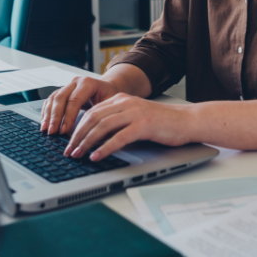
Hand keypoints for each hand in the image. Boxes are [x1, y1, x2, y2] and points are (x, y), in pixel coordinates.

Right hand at [39, 76, 123, 135]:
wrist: (108, 87)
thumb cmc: (110, 97)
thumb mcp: (111, 105)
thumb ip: (101, 116)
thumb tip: (94, 135)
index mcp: (88, 83)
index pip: (74, 100)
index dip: (68, 117)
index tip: (64, 131)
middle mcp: (75, 82)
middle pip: (60, 98)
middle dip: (55, 117)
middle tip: (52, 131)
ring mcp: (67, 86)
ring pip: (53, 99)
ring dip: (48, 115)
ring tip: (46, 129)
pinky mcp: (62, 91)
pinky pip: (50, 100)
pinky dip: (46, 112)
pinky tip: (45, 122)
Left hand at [64, 95, 196, 160]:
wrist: (187, 121)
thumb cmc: (162, 123)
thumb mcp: (134, 118)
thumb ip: (116, 123)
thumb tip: (95, 139)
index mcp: (120, 100)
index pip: (91, 112)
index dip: (76, 127)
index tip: (68, 142)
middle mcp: (125, 103)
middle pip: (92, 119)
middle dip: (77, 136)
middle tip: (68, 151)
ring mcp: (134, 113)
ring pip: (102, 127)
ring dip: (87, 143)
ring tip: (78, 155)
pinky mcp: (144, 125)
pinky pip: (118, 137)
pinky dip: (105, 148)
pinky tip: (96, 156)